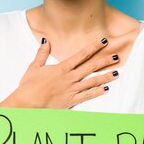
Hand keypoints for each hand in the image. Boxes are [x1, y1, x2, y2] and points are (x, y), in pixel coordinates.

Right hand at [5, 37, 119, 108]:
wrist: (26, 103)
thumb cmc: (28, 86)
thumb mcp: (34, 67)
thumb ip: (42, 54)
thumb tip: (45, 40)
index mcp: (61, 68)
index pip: (81, 55)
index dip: (93, 47)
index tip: (103, 42)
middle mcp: (69, 77)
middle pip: (91, 67)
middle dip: (104, 61)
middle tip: (117, 56)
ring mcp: (71, 90)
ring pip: (92, 81)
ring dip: (105, 76)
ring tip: (116, 72)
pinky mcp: (71, 101)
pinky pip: (87, 96)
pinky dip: (97, 92)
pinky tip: (106, 89)